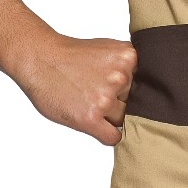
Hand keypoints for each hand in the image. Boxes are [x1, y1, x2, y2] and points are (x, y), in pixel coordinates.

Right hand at [0, 0, 136, 145]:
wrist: (39, 58)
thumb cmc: (71, 56)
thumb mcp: (108, 49)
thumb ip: (129, 66)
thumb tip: (148, 88)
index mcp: (129, 58)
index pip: (146, 85)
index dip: (132, 89)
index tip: (121, 90)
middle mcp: (120, 77)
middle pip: (135, 103)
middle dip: (120, 102)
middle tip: (98, 94)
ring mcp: (105, 98)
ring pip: (123, 120)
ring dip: (109, 117)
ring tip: (89, 103)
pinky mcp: (90, 117)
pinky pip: (113, 137)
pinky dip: (107, 135)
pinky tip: (95, 124)